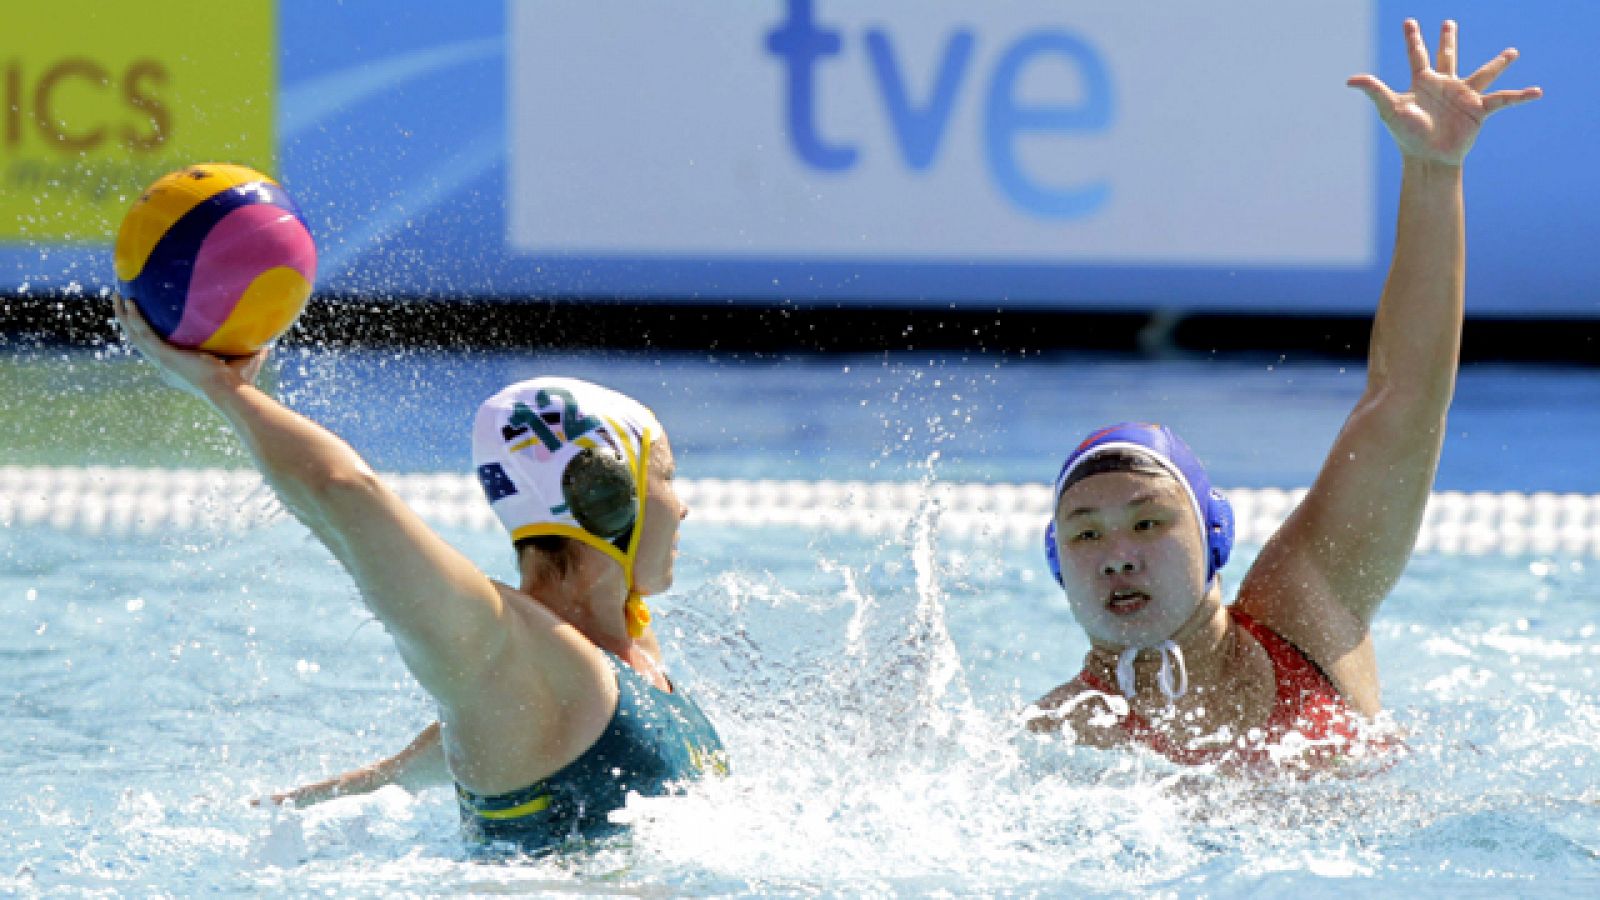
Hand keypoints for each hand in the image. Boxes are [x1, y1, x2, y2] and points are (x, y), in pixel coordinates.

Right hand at [114, 293, 268, 399]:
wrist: (228, 390)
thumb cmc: (238, 383)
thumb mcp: (244, 361)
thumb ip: (251, 349)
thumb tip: (270, 340)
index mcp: (178, 369)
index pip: (160, 351)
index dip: (150, 336)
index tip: (148, 321)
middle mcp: (165, 366)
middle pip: (139, 340)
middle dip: (129, 321)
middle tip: (124, 302)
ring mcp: (161, 361)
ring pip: (134, 335)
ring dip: (124, 315)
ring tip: (118, 295)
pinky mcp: (162, 355)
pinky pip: (143, 333)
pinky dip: (135, 318)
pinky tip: (130, 301)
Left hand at [1347, 19, 1541, 165]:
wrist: (1427, 158)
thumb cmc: (1407, 136)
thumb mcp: (1391, 109)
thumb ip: (1375, 90)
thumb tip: (1350, 80)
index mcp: (1423, 82)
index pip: (1416, 55)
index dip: (1412, 39)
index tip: (1409, 22)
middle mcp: (1444, 85)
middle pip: (1447, 56)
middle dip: (1447, 39)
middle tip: (1448, 23)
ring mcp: (1463, 96)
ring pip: (1484, 73)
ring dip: (1499, 63)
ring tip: (1512, 52)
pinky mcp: (1478, 109)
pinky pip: (1503, 100)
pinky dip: (1520, 96)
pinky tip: (1537, 92)